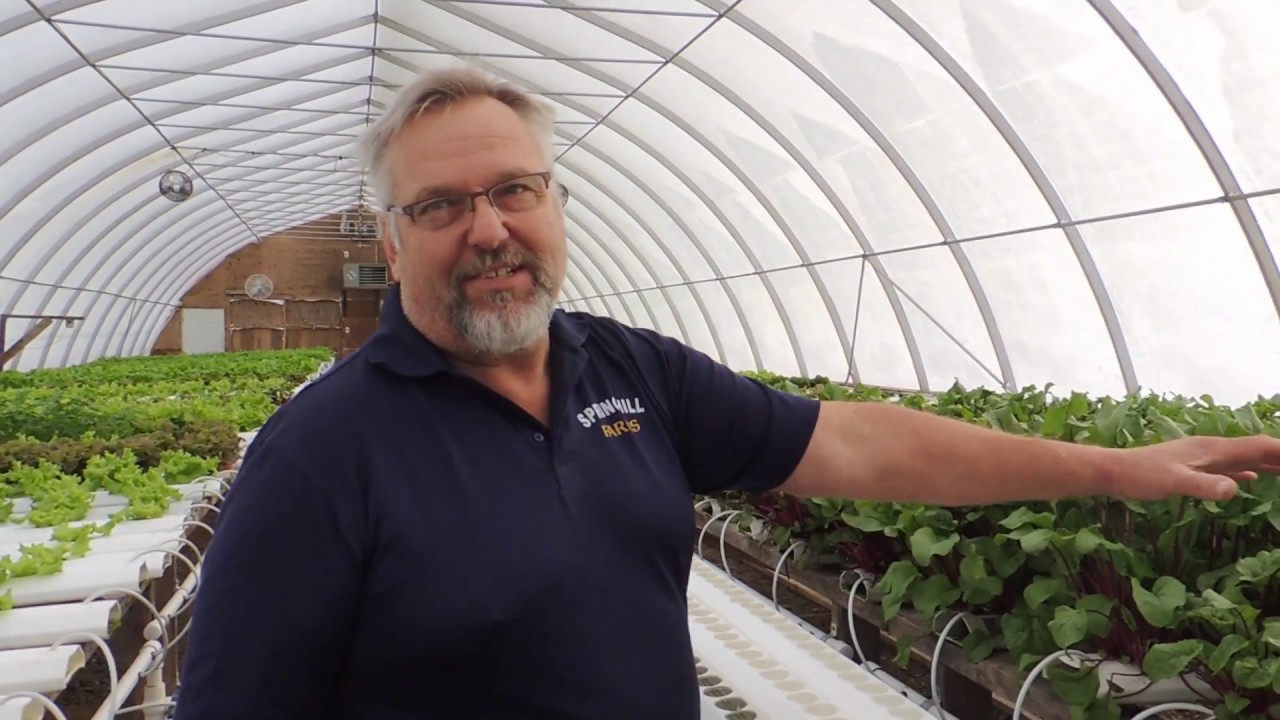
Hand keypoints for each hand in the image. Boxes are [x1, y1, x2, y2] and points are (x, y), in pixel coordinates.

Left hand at [1109, 435, 1279, 501]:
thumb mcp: (1173, 482)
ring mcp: (1203, 458)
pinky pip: (1229, 468)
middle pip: (1256, 450)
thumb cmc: (1140, 476)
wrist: (1114, 471)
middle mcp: (1212, 450)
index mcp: (1213, 450)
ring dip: (1269, 463)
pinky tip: (1252, 479)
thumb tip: (1237, 489)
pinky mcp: (1193, 468)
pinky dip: (1247, 472)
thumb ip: (1204, 486)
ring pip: (1244, 458)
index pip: (1259, 447)